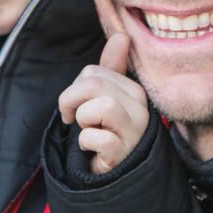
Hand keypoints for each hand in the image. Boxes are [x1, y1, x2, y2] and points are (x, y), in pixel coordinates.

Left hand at [58, 33, 149, 173]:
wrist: (118, 176)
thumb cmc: (109, 133)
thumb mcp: (108, 99)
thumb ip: (110, 69)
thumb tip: (121, 36)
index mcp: (135, 90)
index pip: (93, 72)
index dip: (76, 89)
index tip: (79, 106)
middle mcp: (140, 107)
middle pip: (93, 84)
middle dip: (72, 101)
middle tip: (75, 119)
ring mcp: (135, 131)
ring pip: (99, 106)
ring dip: (83, 121)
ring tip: (89, 132)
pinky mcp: (125, 153)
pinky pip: (96, 137)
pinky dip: (86, 143)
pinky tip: (94, 150)